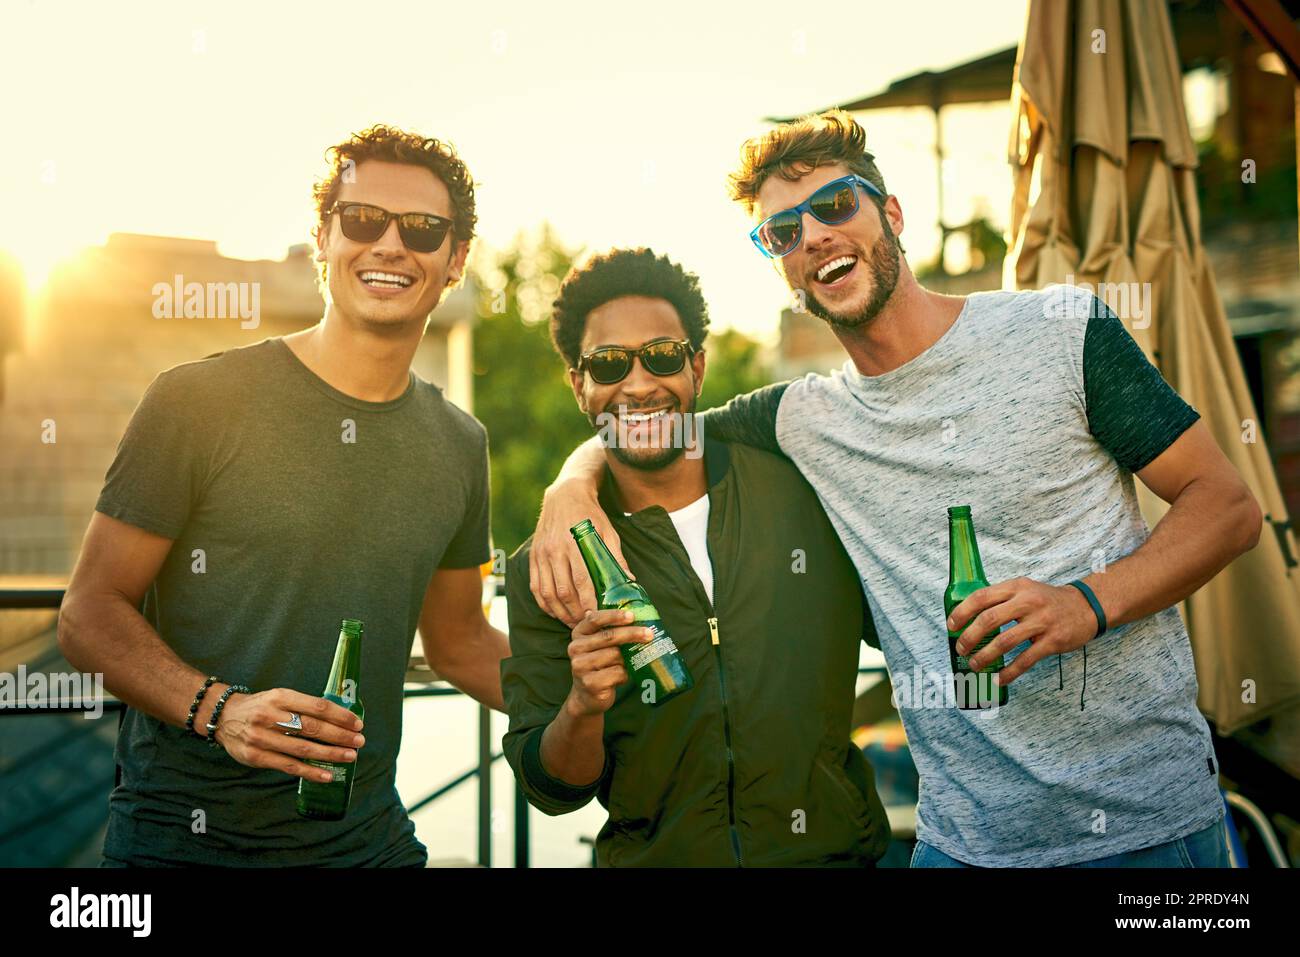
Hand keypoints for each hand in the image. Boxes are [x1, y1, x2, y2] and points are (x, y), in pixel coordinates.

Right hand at [211, 688, 365, 782]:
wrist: (223, 717)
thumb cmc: (260, 707)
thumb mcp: (279, 697)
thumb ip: (303, 706)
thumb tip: (339, 719)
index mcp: (280, 697)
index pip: (317, 706)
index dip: (340, 716)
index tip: (357, 723)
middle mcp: (270, 716)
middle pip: (312, 728)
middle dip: (339, 735)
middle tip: (359, 741)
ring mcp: (262, 738)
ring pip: (303, 749)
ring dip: (330, 754)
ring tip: (350, 757)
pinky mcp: (256, 757)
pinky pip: (288, 766)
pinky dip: (310, 772)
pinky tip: (326, 775)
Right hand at [530, 479, 629, 625]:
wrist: (564, 495)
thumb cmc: (590, 515)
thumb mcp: (608, 531)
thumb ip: (616, 557)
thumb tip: (630, 581)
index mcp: (575, 543)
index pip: (582, 580)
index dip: (589, 602)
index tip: (597, 617)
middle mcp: (555, 550)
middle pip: (564, 590)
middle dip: (575, 612)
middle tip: (587, 625)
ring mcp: (541, 554)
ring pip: (548, 592)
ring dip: (559, 612)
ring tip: (572, 622)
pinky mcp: (534, 556)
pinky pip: (535, 586)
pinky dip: (544, 603)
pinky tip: (555, 611)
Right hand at [564, 609, 647, 716]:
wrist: (587, 696)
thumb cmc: (599, 665)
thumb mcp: (599, 645)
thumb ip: (610, 631)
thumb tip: (638, 616)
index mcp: (579, 634)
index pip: (595, 619)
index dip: (614, 616)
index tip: (632, 615)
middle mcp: (576, 648)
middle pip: (608, 636)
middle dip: (632, 634)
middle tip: (649, 634)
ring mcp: (581, 666)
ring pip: (615, 655)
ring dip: (627, 659)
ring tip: (627, 664)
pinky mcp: (590, 683)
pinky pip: (617, 673)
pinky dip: (625, 674)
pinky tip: (621, 678)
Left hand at [948, 577, 1098, 685]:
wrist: (1086, 607)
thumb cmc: (1047, 600)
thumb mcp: (1024, 589)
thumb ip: (1001, 599)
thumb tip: (968, 617)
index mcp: (1016, 587)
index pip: (982, 596)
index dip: (962, 612)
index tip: (951, 626)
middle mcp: (1028, 601)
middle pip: (989, 620)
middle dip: (970, 637)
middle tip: (960, 649)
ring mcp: (1041, 621)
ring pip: (1005, 642)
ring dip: (985, 656)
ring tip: (974, 665)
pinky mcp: (1053, 641)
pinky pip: (1026, 660)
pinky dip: (1009, 672)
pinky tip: (999, 679)